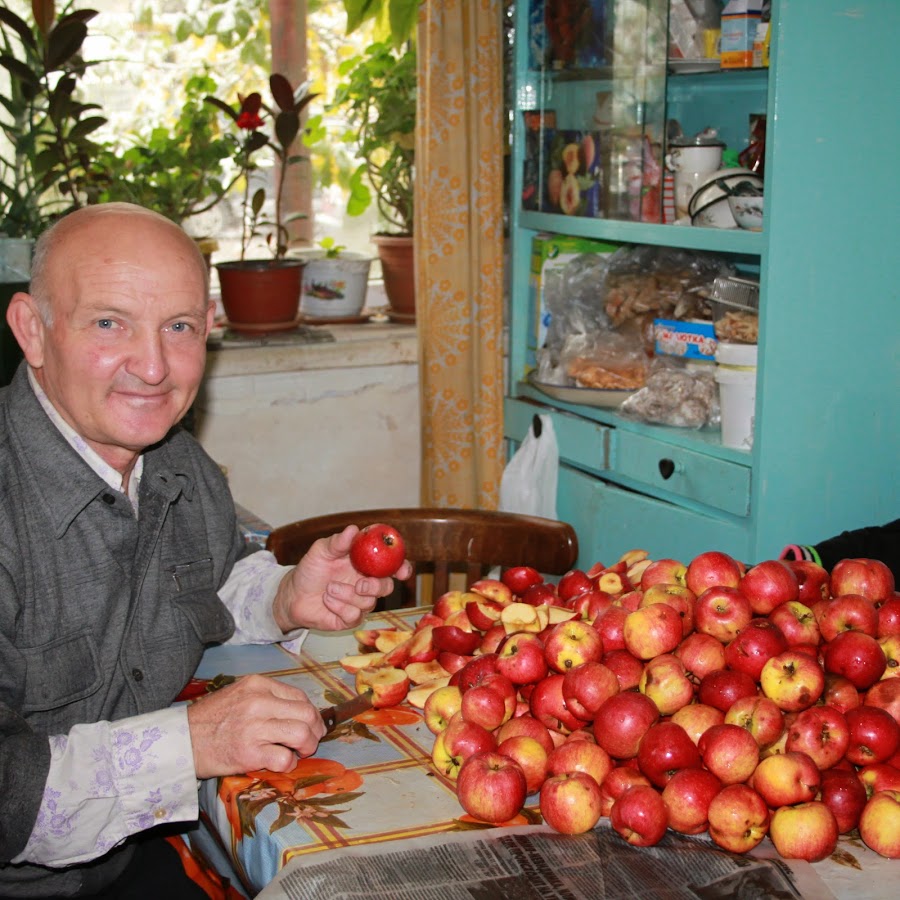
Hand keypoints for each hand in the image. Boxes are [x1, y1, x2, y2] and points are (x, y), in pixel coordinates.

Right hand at [187, 674, 324, 777]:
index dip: (312, 713)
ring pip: (301, 734)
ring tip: (299, 752)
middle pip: (307, 714)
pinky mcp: (249, 754)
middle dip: (315, 730)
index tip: (313, 724)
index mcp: (258, 685)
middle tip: (311, 741)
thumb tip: (299, 711)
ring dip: (307, 747)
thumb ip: (267, 697)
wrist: (181, 741)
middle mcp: (258, 702)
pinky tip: (281, 763)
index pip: (299, 696)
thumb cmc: (211, 719)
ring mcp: (254, 728)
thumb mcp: (239, 694)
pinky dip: (288, 764)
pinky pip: (284, 759)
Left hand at [272, 525, 412, 632]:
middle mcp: (366, 584)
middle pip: (386, 587)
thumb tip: (353, 530)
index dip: (402, 568)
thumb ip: (338, 542)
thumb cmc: (310, 570)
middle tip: (359, 585)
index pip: (391, 566)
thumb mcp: (321, 551)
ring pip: (368, 602)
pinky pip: (354, 615)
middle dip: (375, 587)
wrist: (293, 594)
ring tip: (328, 589)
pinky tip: (327, 601)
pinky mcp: (350, 619)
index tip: (402, 570)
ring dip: (346, 595)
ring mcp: (359, 603)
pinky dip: (339, 607)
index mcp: (366, 565)